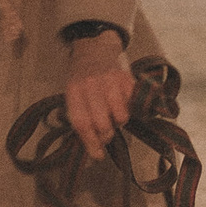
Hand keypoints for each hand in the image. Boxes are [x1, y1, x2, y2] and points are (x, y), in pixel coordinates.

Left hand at [62, 31, 135, 159]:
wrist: (94, 51)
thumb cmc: (81, 80)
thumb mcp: (72, 96)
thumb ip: (80, 118)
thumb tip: (93, 149)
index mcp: (74, 91)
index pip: (82, 122)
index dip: (90, 142)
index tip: (97, 155)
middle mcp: (92, 85)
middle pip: (102, 123)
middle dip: (105, 136)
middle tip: (106, 136)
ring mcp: (111, 81)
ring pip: (120, 116)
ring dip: (119, 123)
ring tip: (114, 118)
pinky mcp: (128, 79)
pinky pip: (133, 105)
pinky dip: (130, 111)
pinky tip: (123, 106)